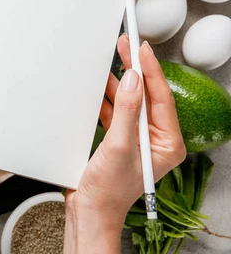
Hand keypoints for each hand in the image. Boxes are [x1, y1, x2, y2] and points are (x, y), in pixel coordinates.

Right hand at [64, 35, 185, 252]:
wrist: (89, 210)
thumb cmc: (108, 190)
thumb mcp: (120, 146)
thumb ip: (126, 110)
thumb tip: (133, 80)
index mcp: (167, 143)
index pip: (161, 98)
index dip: (150, 71)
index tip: (141, 49)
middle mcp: (155, 139)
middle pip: (146, 95)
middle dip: (135, 71)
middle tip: (126, 45)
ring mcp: (136, 138)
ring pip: (129, 100)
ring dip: (119, 82)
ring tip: (113, 58)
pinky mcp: (118, 139)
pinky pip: (116, 111)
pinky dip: (107, 97)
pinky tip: (100, 84)